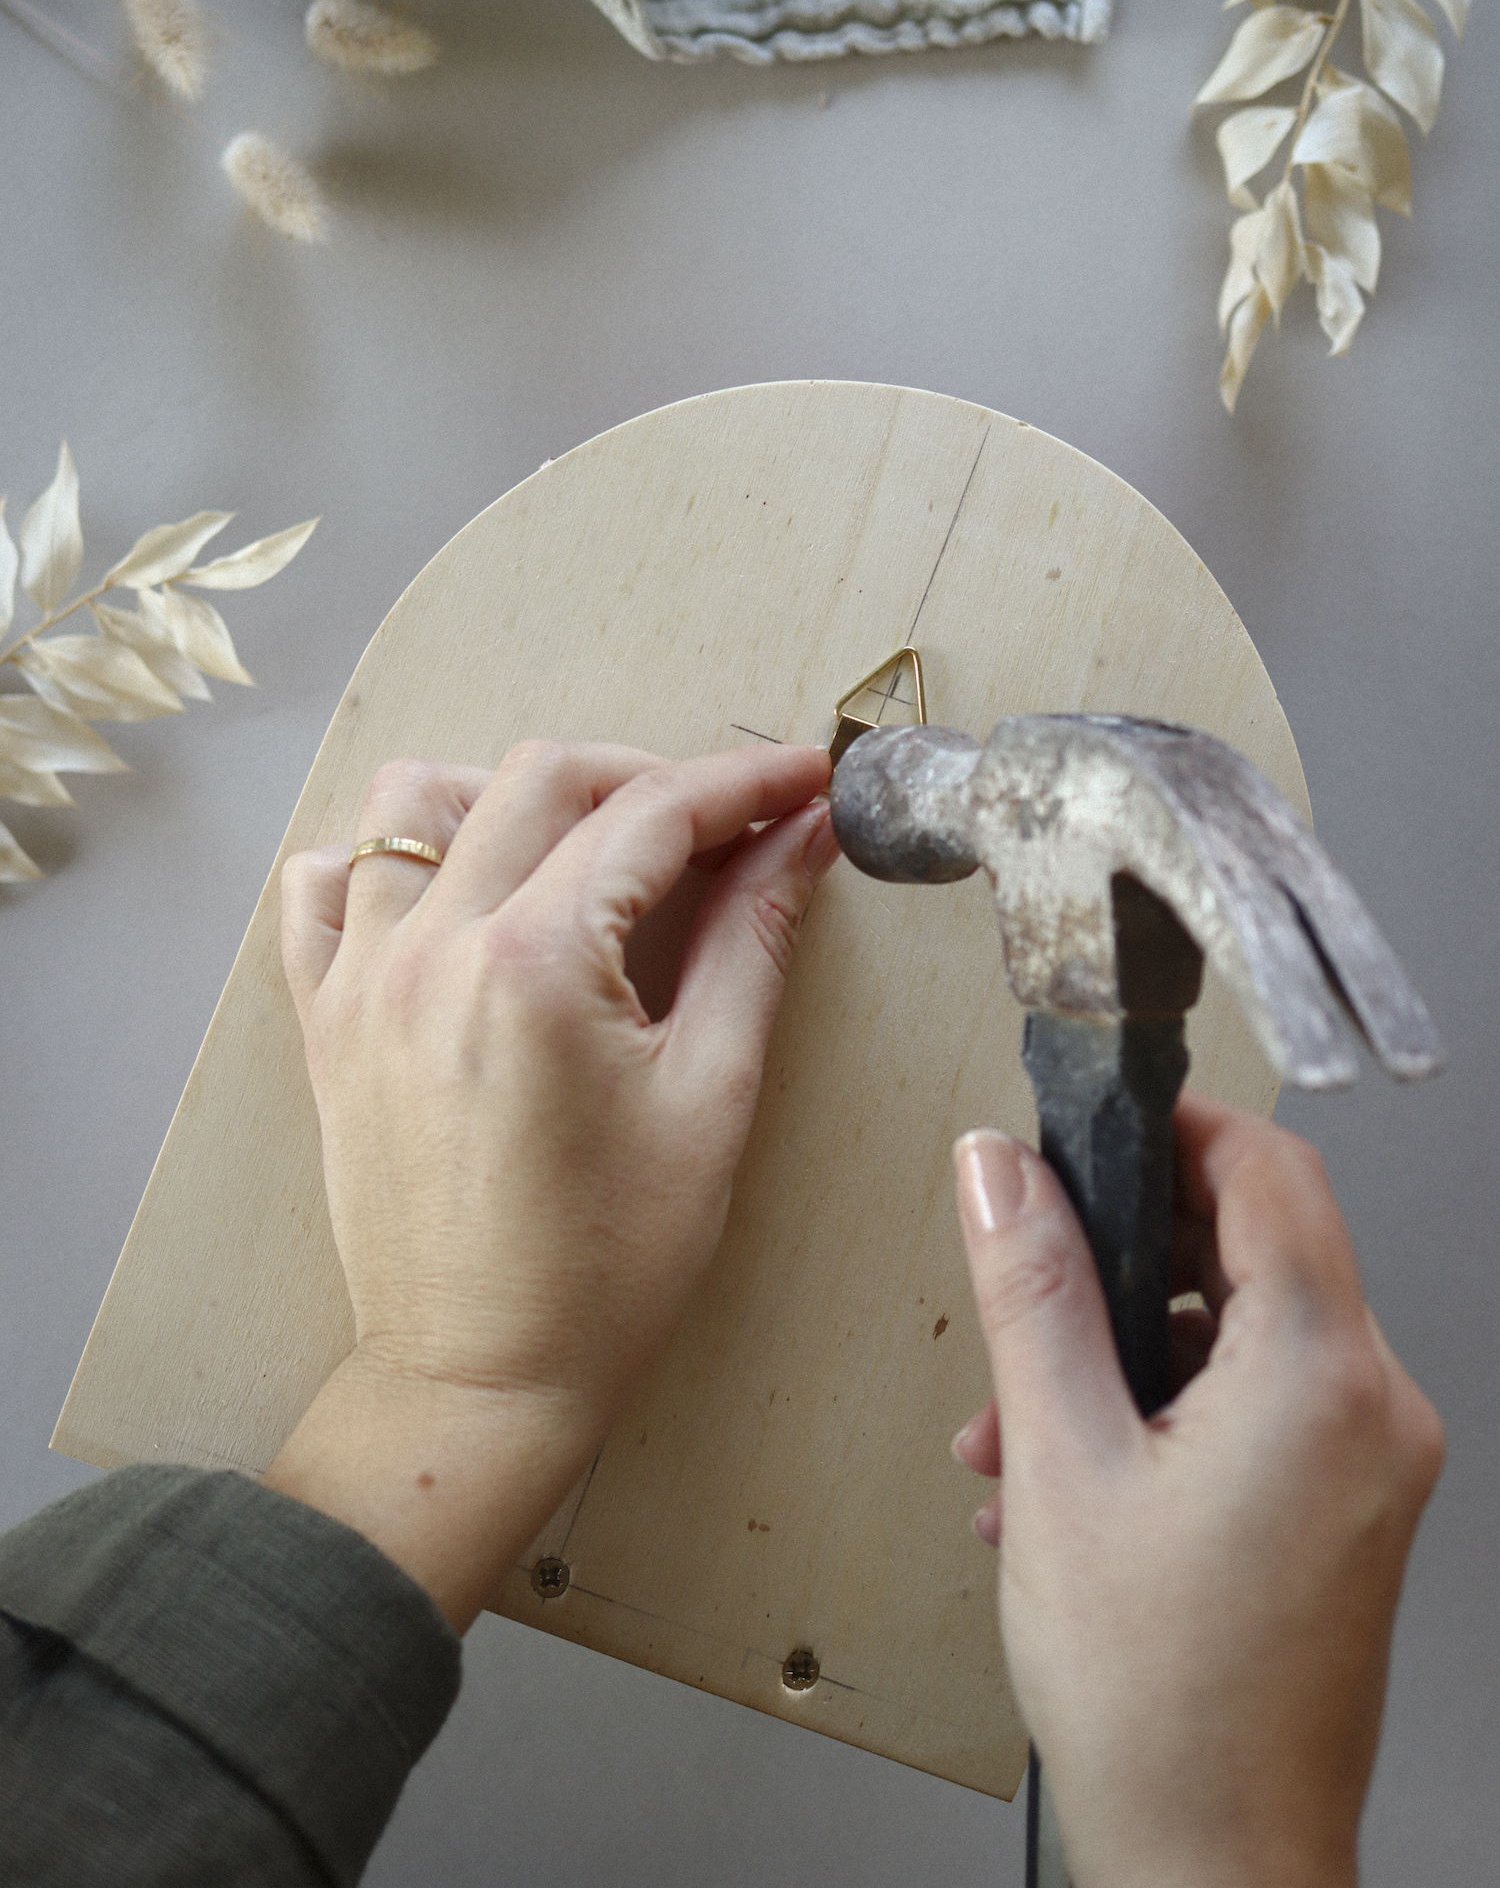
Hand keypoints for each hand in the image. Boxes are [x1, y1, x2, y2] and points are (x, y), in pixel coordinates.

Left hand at [263, 740, 836, 1629]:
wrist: (481, 1377)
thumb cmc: (606, 1267)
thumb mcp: (710, 1098)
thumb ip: (751, 945)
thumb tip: (797, 842)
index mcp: (534, 964)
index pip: (651, 814)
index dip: (743, 783)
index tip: (802, 781)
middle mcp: (432, 948)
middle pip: (542, 778)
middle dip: (648, 779)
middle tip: (723, 825)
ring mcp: (362, 979)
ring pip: (415, 801)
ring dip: (510, 795)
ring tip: (585, 849)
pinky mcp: (325, 1019)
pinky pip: (322, 884)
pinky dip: (384, 857)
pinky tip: (454, 890)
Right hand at [949, 1095, 1442, 1887]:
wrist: (1218, 1868)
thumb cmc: (1162, 1705)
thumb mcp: (1063, 1461)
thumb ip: (1033, 1290)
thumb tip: (1002, 1170)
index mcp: (1324, 1378)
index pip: (1271, 1166)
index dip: (1172, 1124)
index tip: (1090, 1131)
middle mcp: (1374, 1411)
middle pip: (1255, 1245)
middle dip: (1121, 1261)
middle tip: (1031, 1288)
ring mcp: (1369, 1468)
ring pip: (1243, 1331)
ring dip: (1124, 1348)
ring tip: (1025, 1424)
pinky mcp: (1346, 1512)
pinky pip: (1257, 1405)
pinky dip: (1162, 1407)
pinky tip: (1073, 1474)